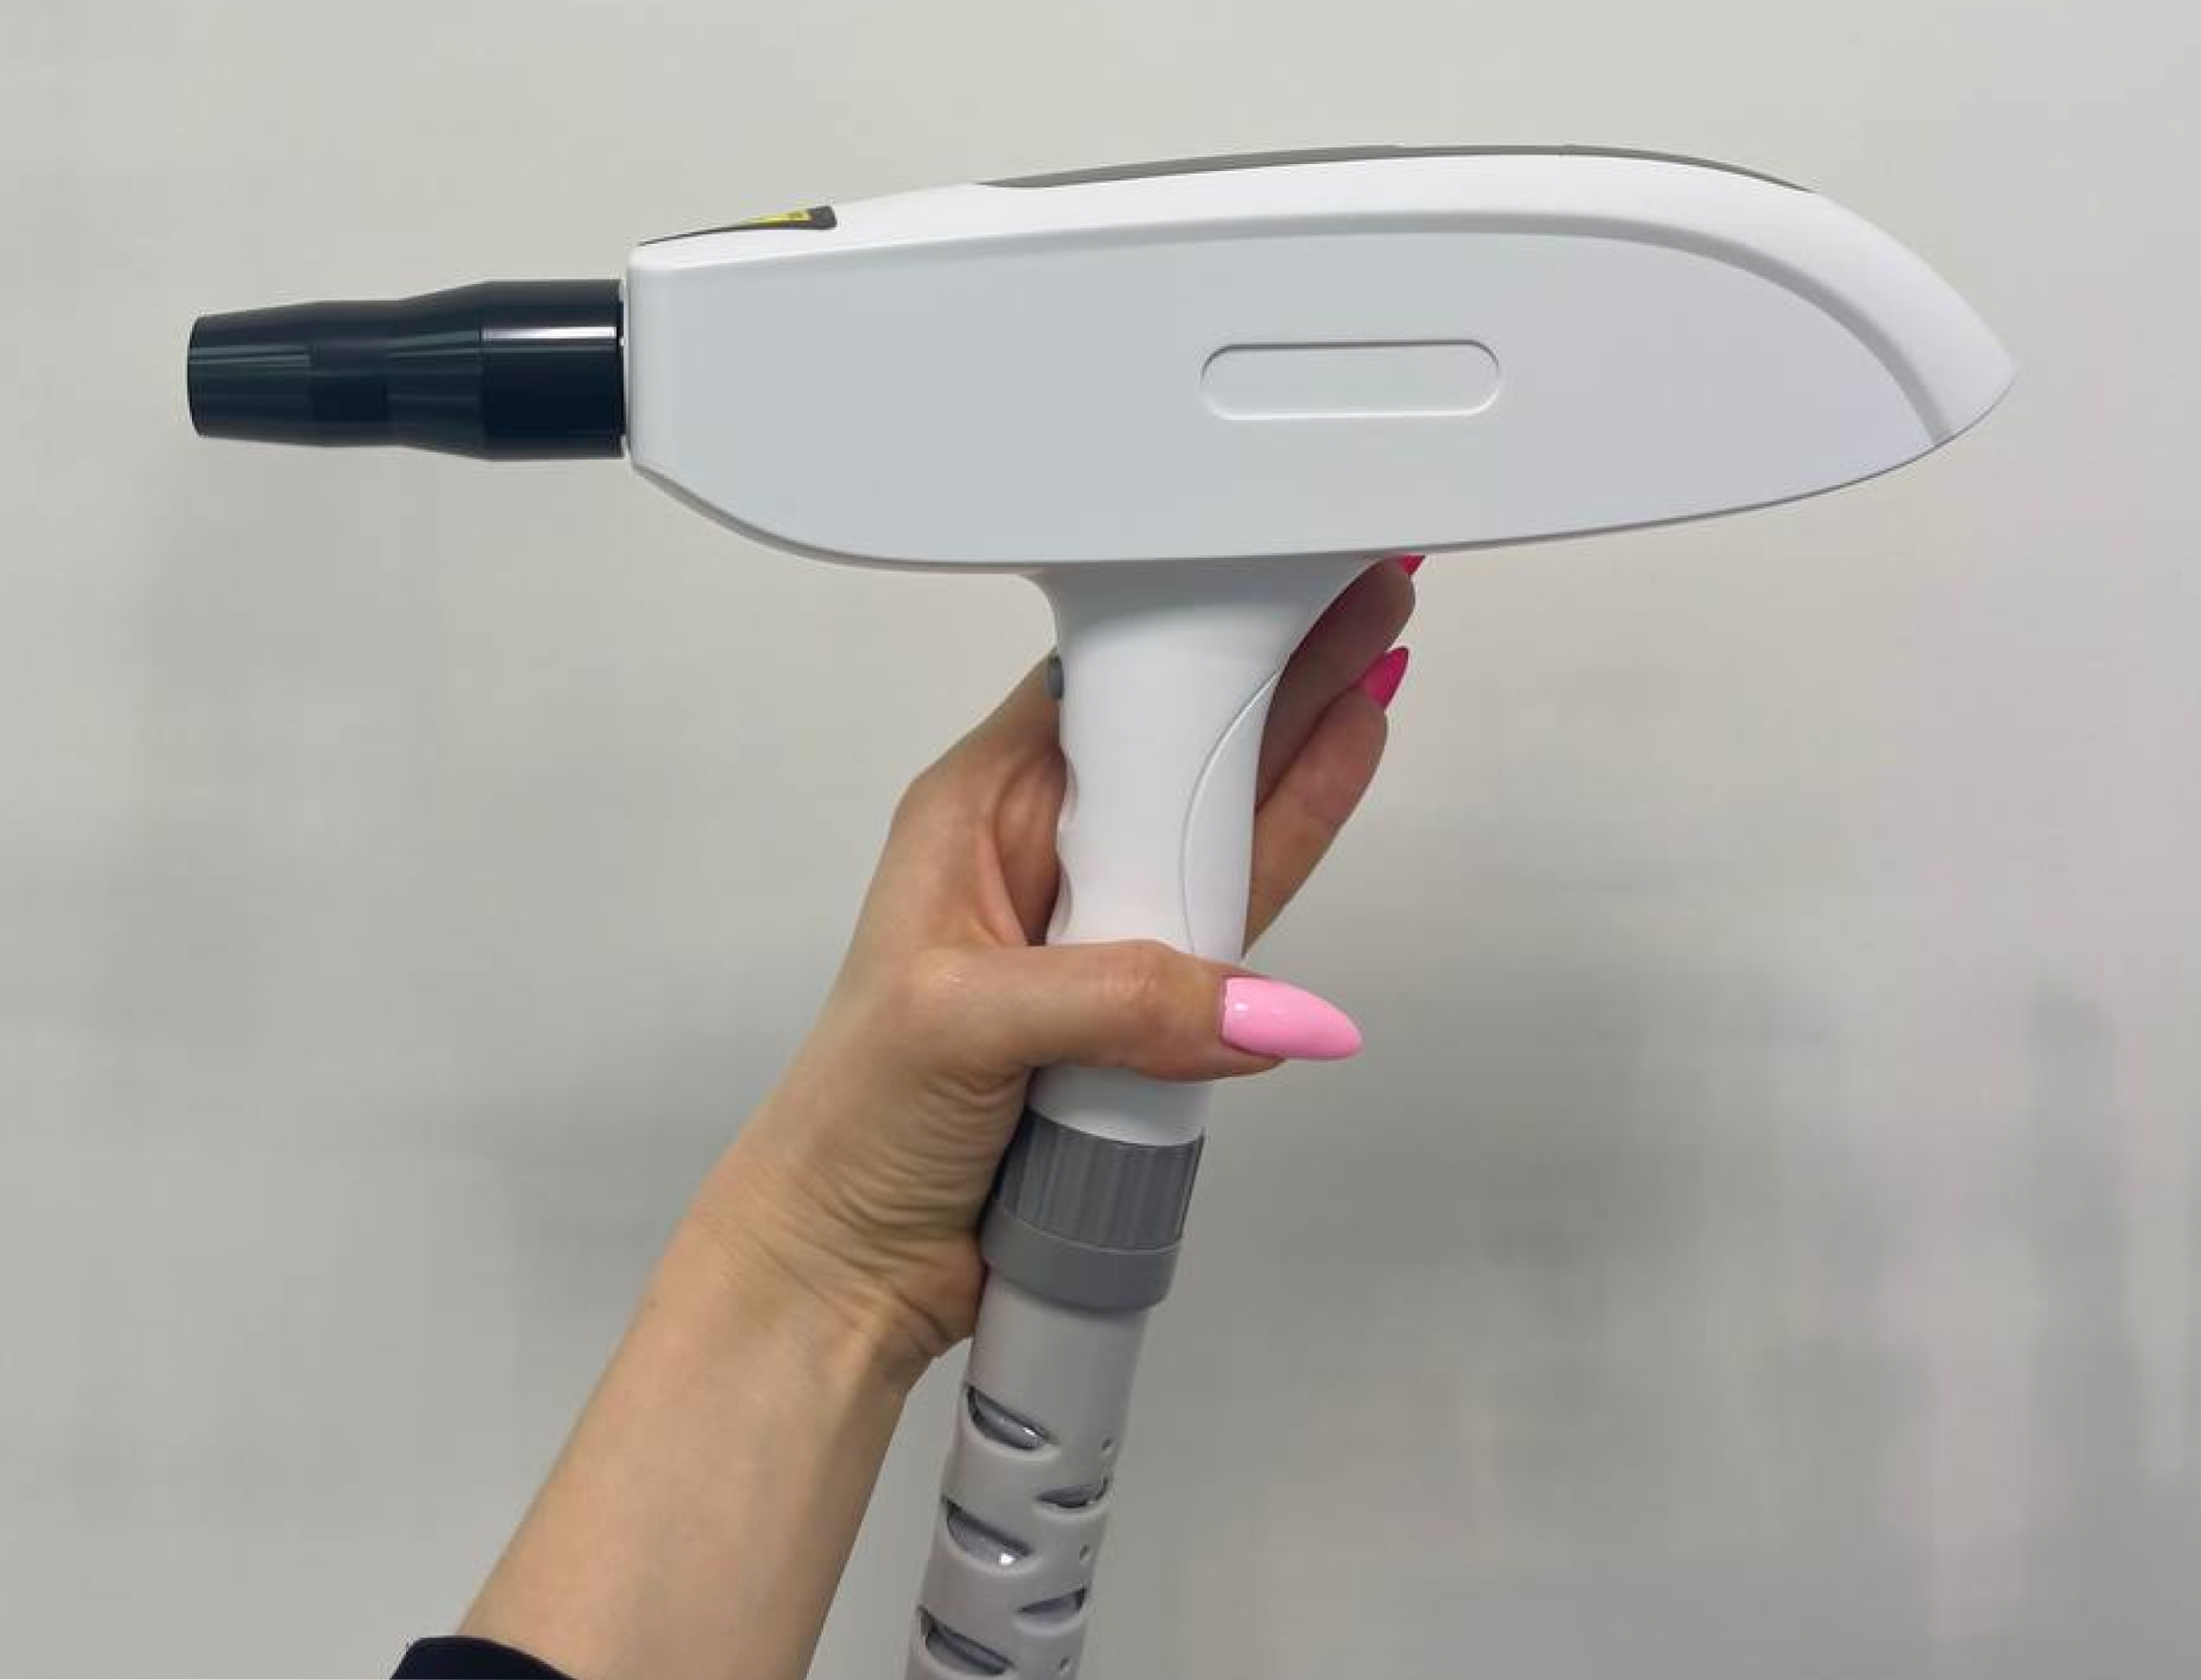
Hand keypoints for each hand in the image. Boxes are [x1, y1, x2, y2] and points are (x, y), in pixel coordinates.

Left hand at [699, 558, 1418, 1378]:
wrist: (853, 1259)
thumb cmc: (858, 1120)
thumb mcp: (966, 1024)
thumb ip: (1119, 1003)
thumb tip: (1272, 1016)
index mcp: (977, 810)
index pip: (1098, 688)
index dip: (1189, 634)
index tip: (1275, 587)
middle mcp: (1040, 851)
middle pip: (1175, 743)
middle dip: (1266, 672)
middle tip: (1363, 600)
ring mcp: (1096, 926)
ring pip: (1215, 821)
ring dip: (1294, 752)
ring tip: (1377, 668)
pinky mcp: (1142, 1002)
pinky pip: (1232, 913)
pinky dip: (1286, 852)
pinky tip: (1338, 779)